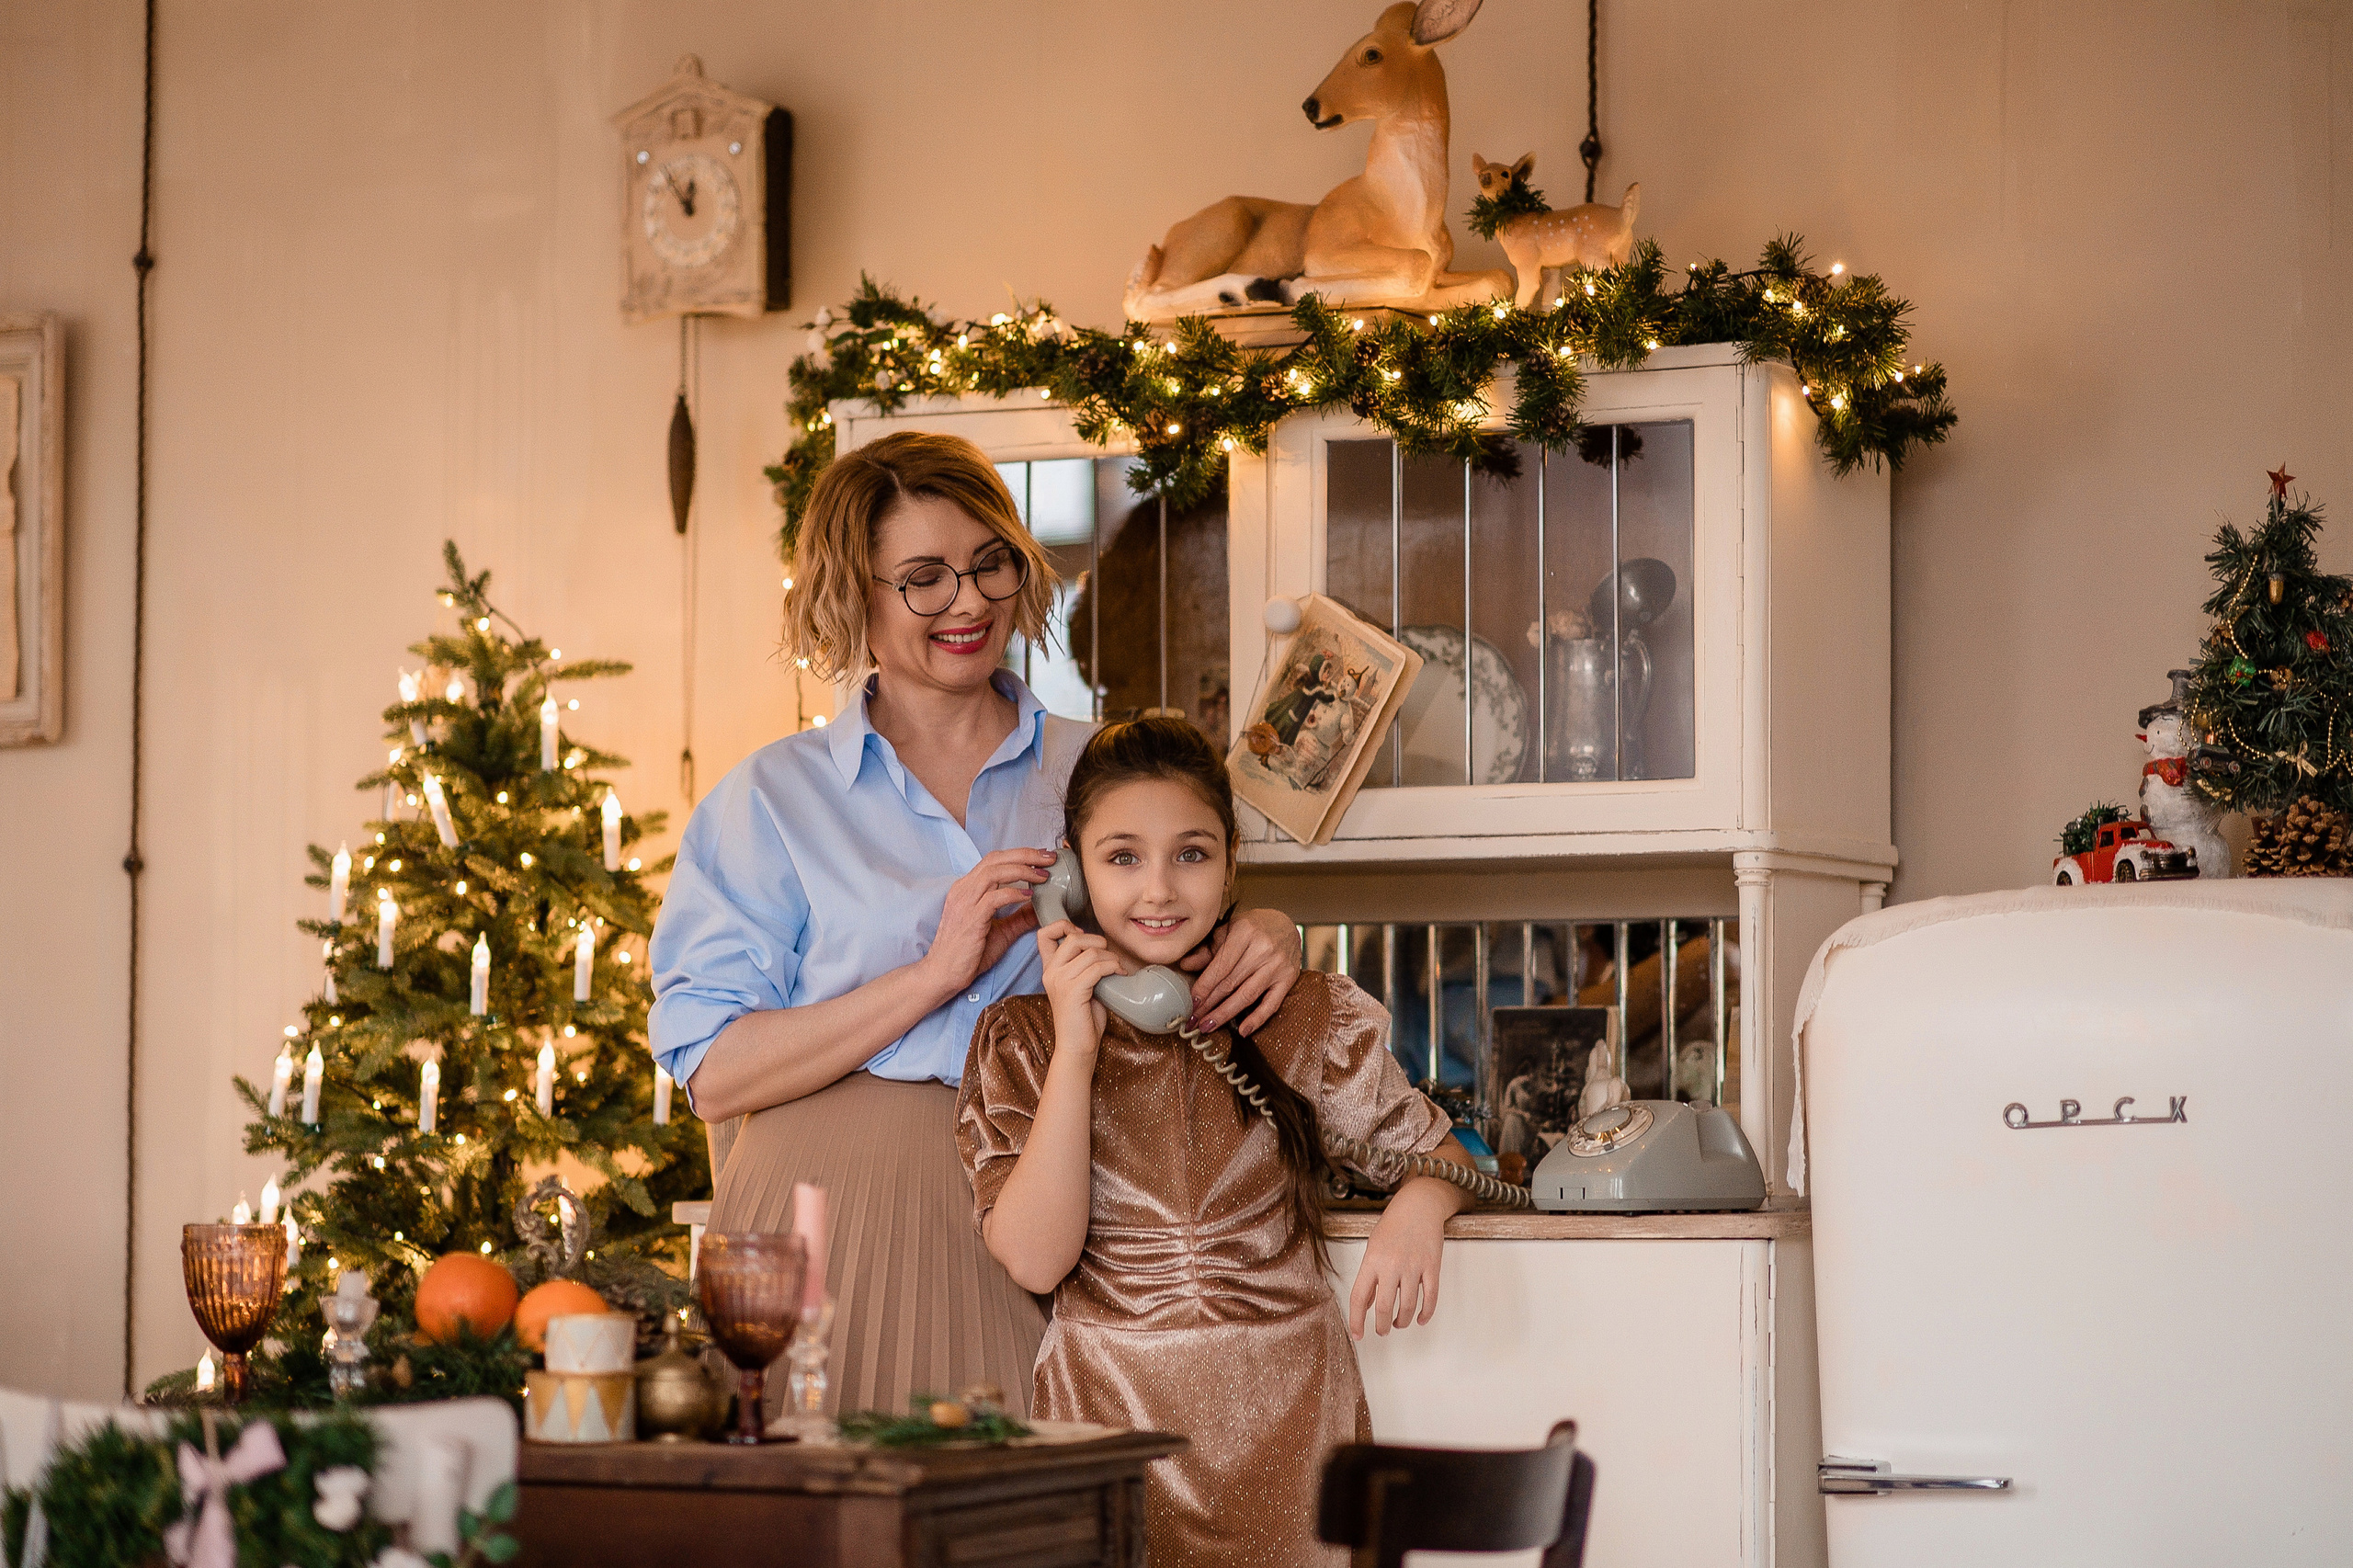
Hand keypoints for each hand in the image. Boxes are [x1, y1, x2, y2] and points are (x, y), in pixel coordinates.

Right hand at [921, 848, 1051, 1000]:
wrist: (943, 973)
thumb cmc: (968, 953)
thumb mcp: (1001, 931)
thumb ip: (1019, 917)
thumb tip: (1042, 907)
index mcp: (968, 888)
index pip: (995, 860)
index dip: (1020, 854)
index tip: (1043, 857)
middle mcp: (964, 889)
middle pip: (996, 859)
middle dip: (1026, 854)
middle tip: (1049, 858)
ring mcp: (965, 902)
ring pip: (994, 872)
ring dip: (1022, 870)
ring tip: (1043, 875)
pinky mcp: (970, 918)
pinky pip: (994, 898)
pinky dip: (1013, 893)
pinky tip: (1029, 896)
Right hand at [1037, 920, 1116, 1047]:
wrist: (1077, 1046)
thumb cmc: (1083, 1017)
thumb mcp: (1080, 985)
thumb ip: (1083, 965)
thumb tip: (1103, 947)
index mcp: (1049, 969)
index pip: (1044, 934)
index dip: (1064, 926)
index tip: (1083, 936)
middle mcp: (1051, 972)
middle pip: (1073, 938)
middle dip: (1097, 941)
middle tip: (1109, 956)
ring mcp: (1060, 981)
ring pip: (1090, 952)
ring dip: (1111, 957)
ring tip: (1117, 968)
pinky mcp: (1073, 991)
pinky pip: (1097, 967)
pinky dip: (1113, 967)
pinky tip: (1119, 974)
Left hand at [1183, 907, 1300, 1034]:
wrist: (1287, 925)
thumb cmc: (1254, 928)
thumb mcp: (1229, 930)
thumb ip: (1208, 949)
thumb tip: (1184, 965)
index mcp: (1245, 932)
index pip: (1221, 966)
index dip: (1204, 987)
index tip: (1191, 1003)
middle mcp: (1263, 948)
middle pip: (1231, 983)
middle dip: (1209, 1004)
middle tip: (1193, 1020)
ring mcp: (1278, 965)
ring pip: (1247, 995)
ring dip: (1225, 1014)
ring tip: (1208, 1025)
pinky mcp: (1289, 979)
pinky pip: (1272, 1004)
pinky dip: (1257, 1019)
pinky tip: (1243, 1031)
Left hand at [1346, 1178, 1454, 1339]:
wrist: (1419, 1206)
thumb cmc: (1393, 1225)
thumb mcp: (1373, 1247)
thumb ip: (1370, 1276)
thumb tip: (1369, 1303)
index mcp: (1372, 1260)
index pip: (1359, 1297)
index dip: (1357, 1320)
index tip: (1358, 1334)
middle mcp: (1392, 1265)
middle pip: (1385, 1307)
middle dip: (1382, 1326)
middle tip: (1382, 1331)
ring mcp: (1413, 1266)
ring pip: (1408, 1306)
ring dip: (1403, 1321)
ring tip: (1398, 1324)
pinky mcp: (1432, 1267)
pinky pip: (1430, 1297)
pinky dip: (1426, 1313)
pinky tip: (1421, 1319)